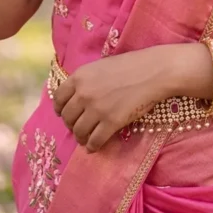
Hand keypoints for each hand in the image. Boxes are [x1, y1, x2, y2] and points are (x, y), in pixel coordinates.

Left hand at [52, 46, 174, 152]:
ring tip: (86, 139)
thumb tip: (77, 97)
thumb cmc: (130, 65)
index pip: (58, 98)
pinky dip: (92, 146)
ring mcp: (97, 109)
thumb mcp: (101, 66)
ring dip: (81, 137)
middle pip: (67, 117)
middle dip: (71, 124)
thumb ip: (86, 81)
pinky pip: (94, 141)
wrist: (153, 71)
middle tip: (79, 127)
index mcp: (80, 76)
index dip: (60, 109)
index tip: (65, 114)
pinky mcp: (111, 122)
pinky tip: (95, 146)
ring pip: (79, 132)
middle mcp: (84, 93)